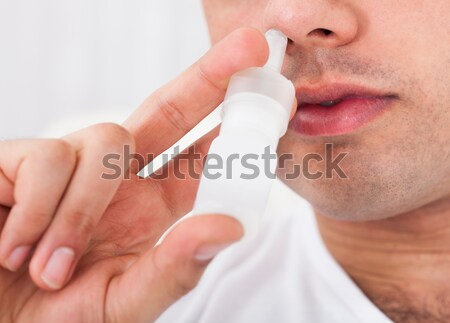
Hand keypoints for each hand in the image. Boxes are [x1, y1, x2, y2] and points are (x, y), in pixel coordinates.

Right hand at [0, 28, 268, 322]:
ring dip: (83, 211)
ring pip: (107, 139)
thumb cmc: (48, 319)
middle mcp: (116, 179)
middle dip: (210, 76)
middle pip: (170, 110)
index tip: (273, 104)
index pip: (200, 158)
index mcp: (149, 210)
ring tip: (53, 270)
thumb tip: (231, 227)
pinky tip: (19, 251)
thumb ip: (173, 270)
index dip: (233, 131)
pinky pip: (50, 159)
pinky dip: (44, 210)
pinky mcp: (20, 160)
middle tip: (252, 44)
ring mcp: (70, 164)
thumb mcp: (121, 304)